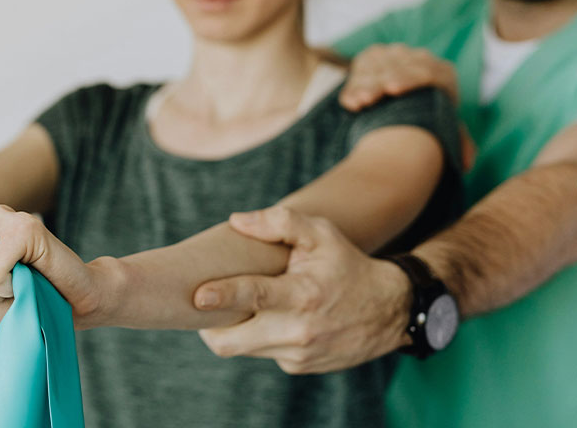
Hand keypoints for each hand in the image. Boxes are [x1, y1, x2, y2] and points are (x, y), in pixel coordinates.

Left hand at [192, 206, 411, 374]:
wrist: (389, 310)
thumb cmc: (346, 264)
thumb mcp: (321, 234)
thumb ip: (279, 222)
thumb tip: (235, 220)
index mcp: (303, 295)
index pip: (255, 297)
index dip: (223, 296)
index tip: (198, 295)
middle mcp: (299, 331)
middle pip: (233, 341)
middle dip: (208, 327)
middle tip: (199, 304)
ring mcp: (298, 354)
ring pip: (242, 348)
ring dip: (231, 329)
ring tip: (229, 305)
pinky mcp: (297, 366)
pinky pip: (261, 352)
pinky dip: (254, 336)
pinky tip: (264, 318)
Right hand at [339, 44, 474, 167]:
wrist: (409, 97)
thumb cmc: (428, 118)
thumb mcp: (444, 127)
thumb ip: (457, 141)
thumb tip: (467, 163)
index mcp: (442, 73)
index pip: (426, 71)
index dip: (408, 78)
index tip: (391, 89)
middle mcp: (420, 58)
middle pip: (397, 68)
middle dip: (378, 84)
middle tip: (366, 100)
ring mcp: (396, 54)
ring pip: (376, 66)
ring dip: (362, 85)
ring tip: (355, 103)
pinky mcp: (375, 54)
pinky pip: (362, 65)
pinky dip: (353, 84)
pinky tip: (348, 102)